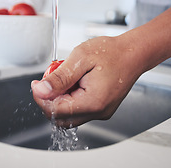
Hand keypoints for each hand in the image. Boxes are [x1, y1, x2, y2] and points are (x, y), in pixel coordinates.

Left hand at [31, 0, 170, 127]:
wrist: (133, 53)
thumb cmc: (112, 52)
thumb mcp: (81, 58)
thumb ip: (59, 77)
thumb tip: (41, 90)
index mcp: (93, 102)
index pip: (56, 111)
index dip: (41, 98)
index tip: (36, 84)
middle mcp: (98, 112)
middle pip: (61, 117)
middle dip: (49, 100)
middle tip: (49, 79)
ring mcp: (100, 111)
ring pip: (68, 114)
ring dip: (59, 99)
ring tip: (64, 77)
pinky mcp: (101, 107)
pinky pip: (78, 109)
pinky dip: (70, 97)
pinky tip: (73, 81)